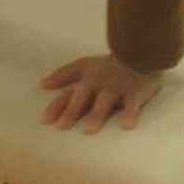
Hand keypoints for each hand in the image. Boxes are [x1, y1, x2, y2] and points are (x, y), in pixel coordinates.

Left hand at [40, 55, 163, 132]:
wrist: (140, 53)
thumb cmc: (110, 65)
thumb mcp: (85, 66)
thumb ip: (65, 75)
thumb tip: (42, 84)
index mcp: (86, 78)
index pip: (68, 93)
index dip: (56, 105)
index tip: (45, 120)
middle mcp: (99, 82)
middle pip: (83, 96)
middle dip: (72, 110)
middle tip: (62, 127)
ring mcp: (117, 87)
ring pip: (105, 100)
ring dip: (97, 114)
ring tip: (89, 130)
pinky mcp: (135, 92)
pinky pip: (132, 103)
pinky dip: (130, 113)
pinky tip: (126, 125)